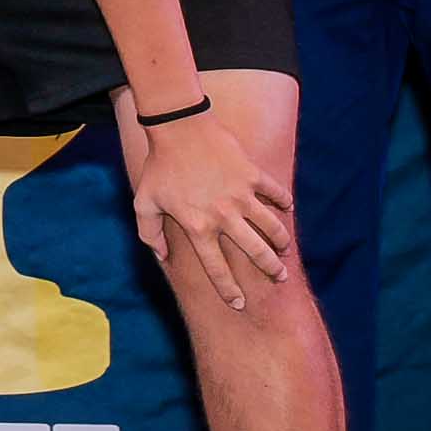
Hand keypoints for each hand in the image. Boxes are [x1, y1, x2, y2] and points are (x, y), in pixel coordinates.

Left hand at [127, 107, 292, 311]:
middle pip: (255, 252)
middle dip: (270, 269)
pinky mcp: (253, 175)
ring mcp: (242, 195)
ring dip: (281, 241)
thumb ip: (149, 233)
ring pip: (272, 227)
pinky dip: (284, 202)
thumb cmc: (159, 166)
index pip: (216, 269)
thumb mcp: (144, 202)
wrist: (178, 127)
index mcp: (198, 227)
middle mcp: (224, 216)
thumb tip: (161, 257)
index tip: (239, 304)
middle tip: (279, 277)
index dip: (229, 290)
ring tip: (284, 250)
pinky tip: (287, 209)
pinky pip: (276, 193)